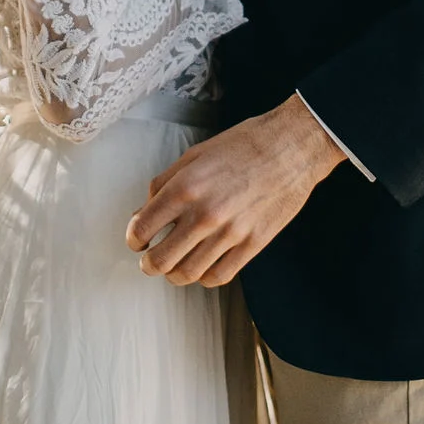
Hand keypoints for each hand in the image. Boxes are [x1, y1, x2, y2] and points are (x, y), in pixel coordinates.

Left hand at [127, 95, 342, 287]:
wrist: (291, 147)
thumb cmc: (243, 146)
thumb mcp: (193, 156)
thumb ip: (163, 185)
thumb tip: (141, 213)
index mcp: (185, 188)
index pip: (142, 228)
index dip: (133, 240)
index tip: (137, 241)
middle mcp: (205, 214)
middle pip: (161, 260)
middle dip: (149, 264)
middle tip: (150, 260)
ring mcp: (230, 233)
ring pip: (187, 274)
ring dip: (174, 274)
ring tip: (175, 265)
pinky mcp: (253, 244)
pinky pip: (218, 276)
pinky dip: (204, 277)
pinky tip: (203, 265)